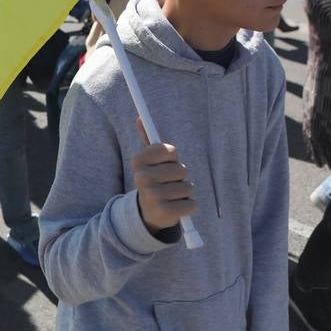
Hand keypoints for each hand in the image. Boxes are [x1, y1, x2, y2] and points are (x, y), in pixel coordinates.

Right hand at [132, 118, 196, 233]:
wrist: (148, 212)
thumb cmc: (155, 179)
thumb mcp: (150, 161)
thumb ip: (147, 140)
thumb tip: (140, 118)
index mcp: (138, 161)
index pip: (170, 150)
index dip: (173, 157)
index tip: (166, 163)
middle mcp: (142, 177)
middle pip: (182, 169)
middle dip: (181, 176)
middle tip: (169, 182)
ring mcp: (152, 195)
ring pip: (189, 187)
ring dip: (186, 191)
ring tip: (173, 195)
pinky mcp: (164, 212)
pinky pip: (192, 204)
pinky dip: (189, 206)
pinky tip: (177, 207)